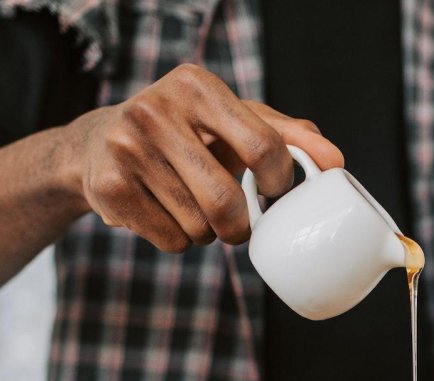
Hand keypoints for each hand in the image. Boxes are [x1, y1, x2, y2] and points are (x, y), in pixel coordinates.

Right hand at [68, 63, 342, 251]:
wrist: (98, 143)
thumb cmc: (187, 131)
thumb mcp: (234, 119)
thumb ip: (288, 135)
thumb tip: (335, 161)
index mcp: (196, 86)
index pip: (263, 146)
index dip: (280, 181)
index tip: (276, 190)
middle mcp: (155, 110)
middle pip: (226, 200)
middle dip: (242, 227)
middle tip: (240, 226)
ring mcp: (126, 148)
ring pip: (198, 227)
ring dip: (208, 234)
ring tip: (194, 209)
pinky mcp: (107, 186)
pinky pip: (171, 240)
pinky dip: (180, 242)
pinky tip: (165, 214)